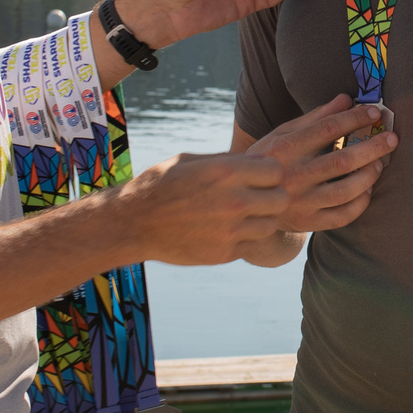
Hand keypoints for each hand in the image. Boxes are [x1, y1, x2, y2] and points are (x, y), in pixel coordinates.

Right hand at [117, 151, 290, 265]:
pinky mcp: (225, 253)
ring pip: (271, 224)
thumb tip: (256, 159)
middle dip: (271, 196)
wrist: (132, 224)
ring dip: (261, 219)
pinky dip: (245, 238)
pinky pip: (252, 244)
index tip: (255, 176)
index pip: (275, 170)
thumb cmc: (159, 185)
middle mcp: (234, 201)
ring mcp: (231, 230)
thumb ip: (227, 161)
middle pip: (281, 199)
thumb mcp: (191, 160)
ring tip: (241, 214)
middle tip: (255, 197)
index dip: (267, 173)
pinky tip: (225, 230)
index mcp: (227, 172)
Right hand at [246, 95, 396, 233]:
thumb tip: (346, 98)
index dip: (354, 118)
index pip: (327, 129)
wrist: (250, 202)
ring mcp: (300, 203)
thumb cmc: (271, 160)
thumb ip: (315, 118)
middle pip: (341, 161)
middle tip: (392, 138)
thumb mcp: (283, 134)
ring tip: (380, 163)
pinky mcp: (308, 223)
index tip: (374, 112)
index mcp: (284, 149)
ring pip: (345, 191)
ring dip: (369, 175)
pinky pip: (343, 215)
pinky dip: (361, 202)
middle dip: (372, 147)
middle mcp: (292, 177)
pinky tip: (368, 189)